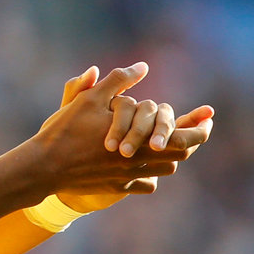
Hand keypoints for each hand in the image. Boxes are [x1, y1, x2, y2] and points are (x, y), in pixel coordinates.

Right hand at [49, 66, 213, 212]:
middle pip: (180, 155)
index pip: (184, 138)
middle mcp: (139, 162)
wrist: (45, 166)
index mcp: (140, 141)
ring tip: (170, 142)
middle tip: (196, 128)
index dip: (200, 128)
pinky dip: (152, 173)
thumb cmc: (67, 129)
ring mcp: (129, 177)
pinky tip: (147, 162)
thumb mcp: (91, 98)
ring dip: (171, 156)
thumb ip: (118, 81)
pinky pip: (146, 184)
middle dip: (189, 140)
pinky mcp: (117, 187)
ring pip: (165, 170)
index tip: (208, 119)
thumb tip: (142, 66)